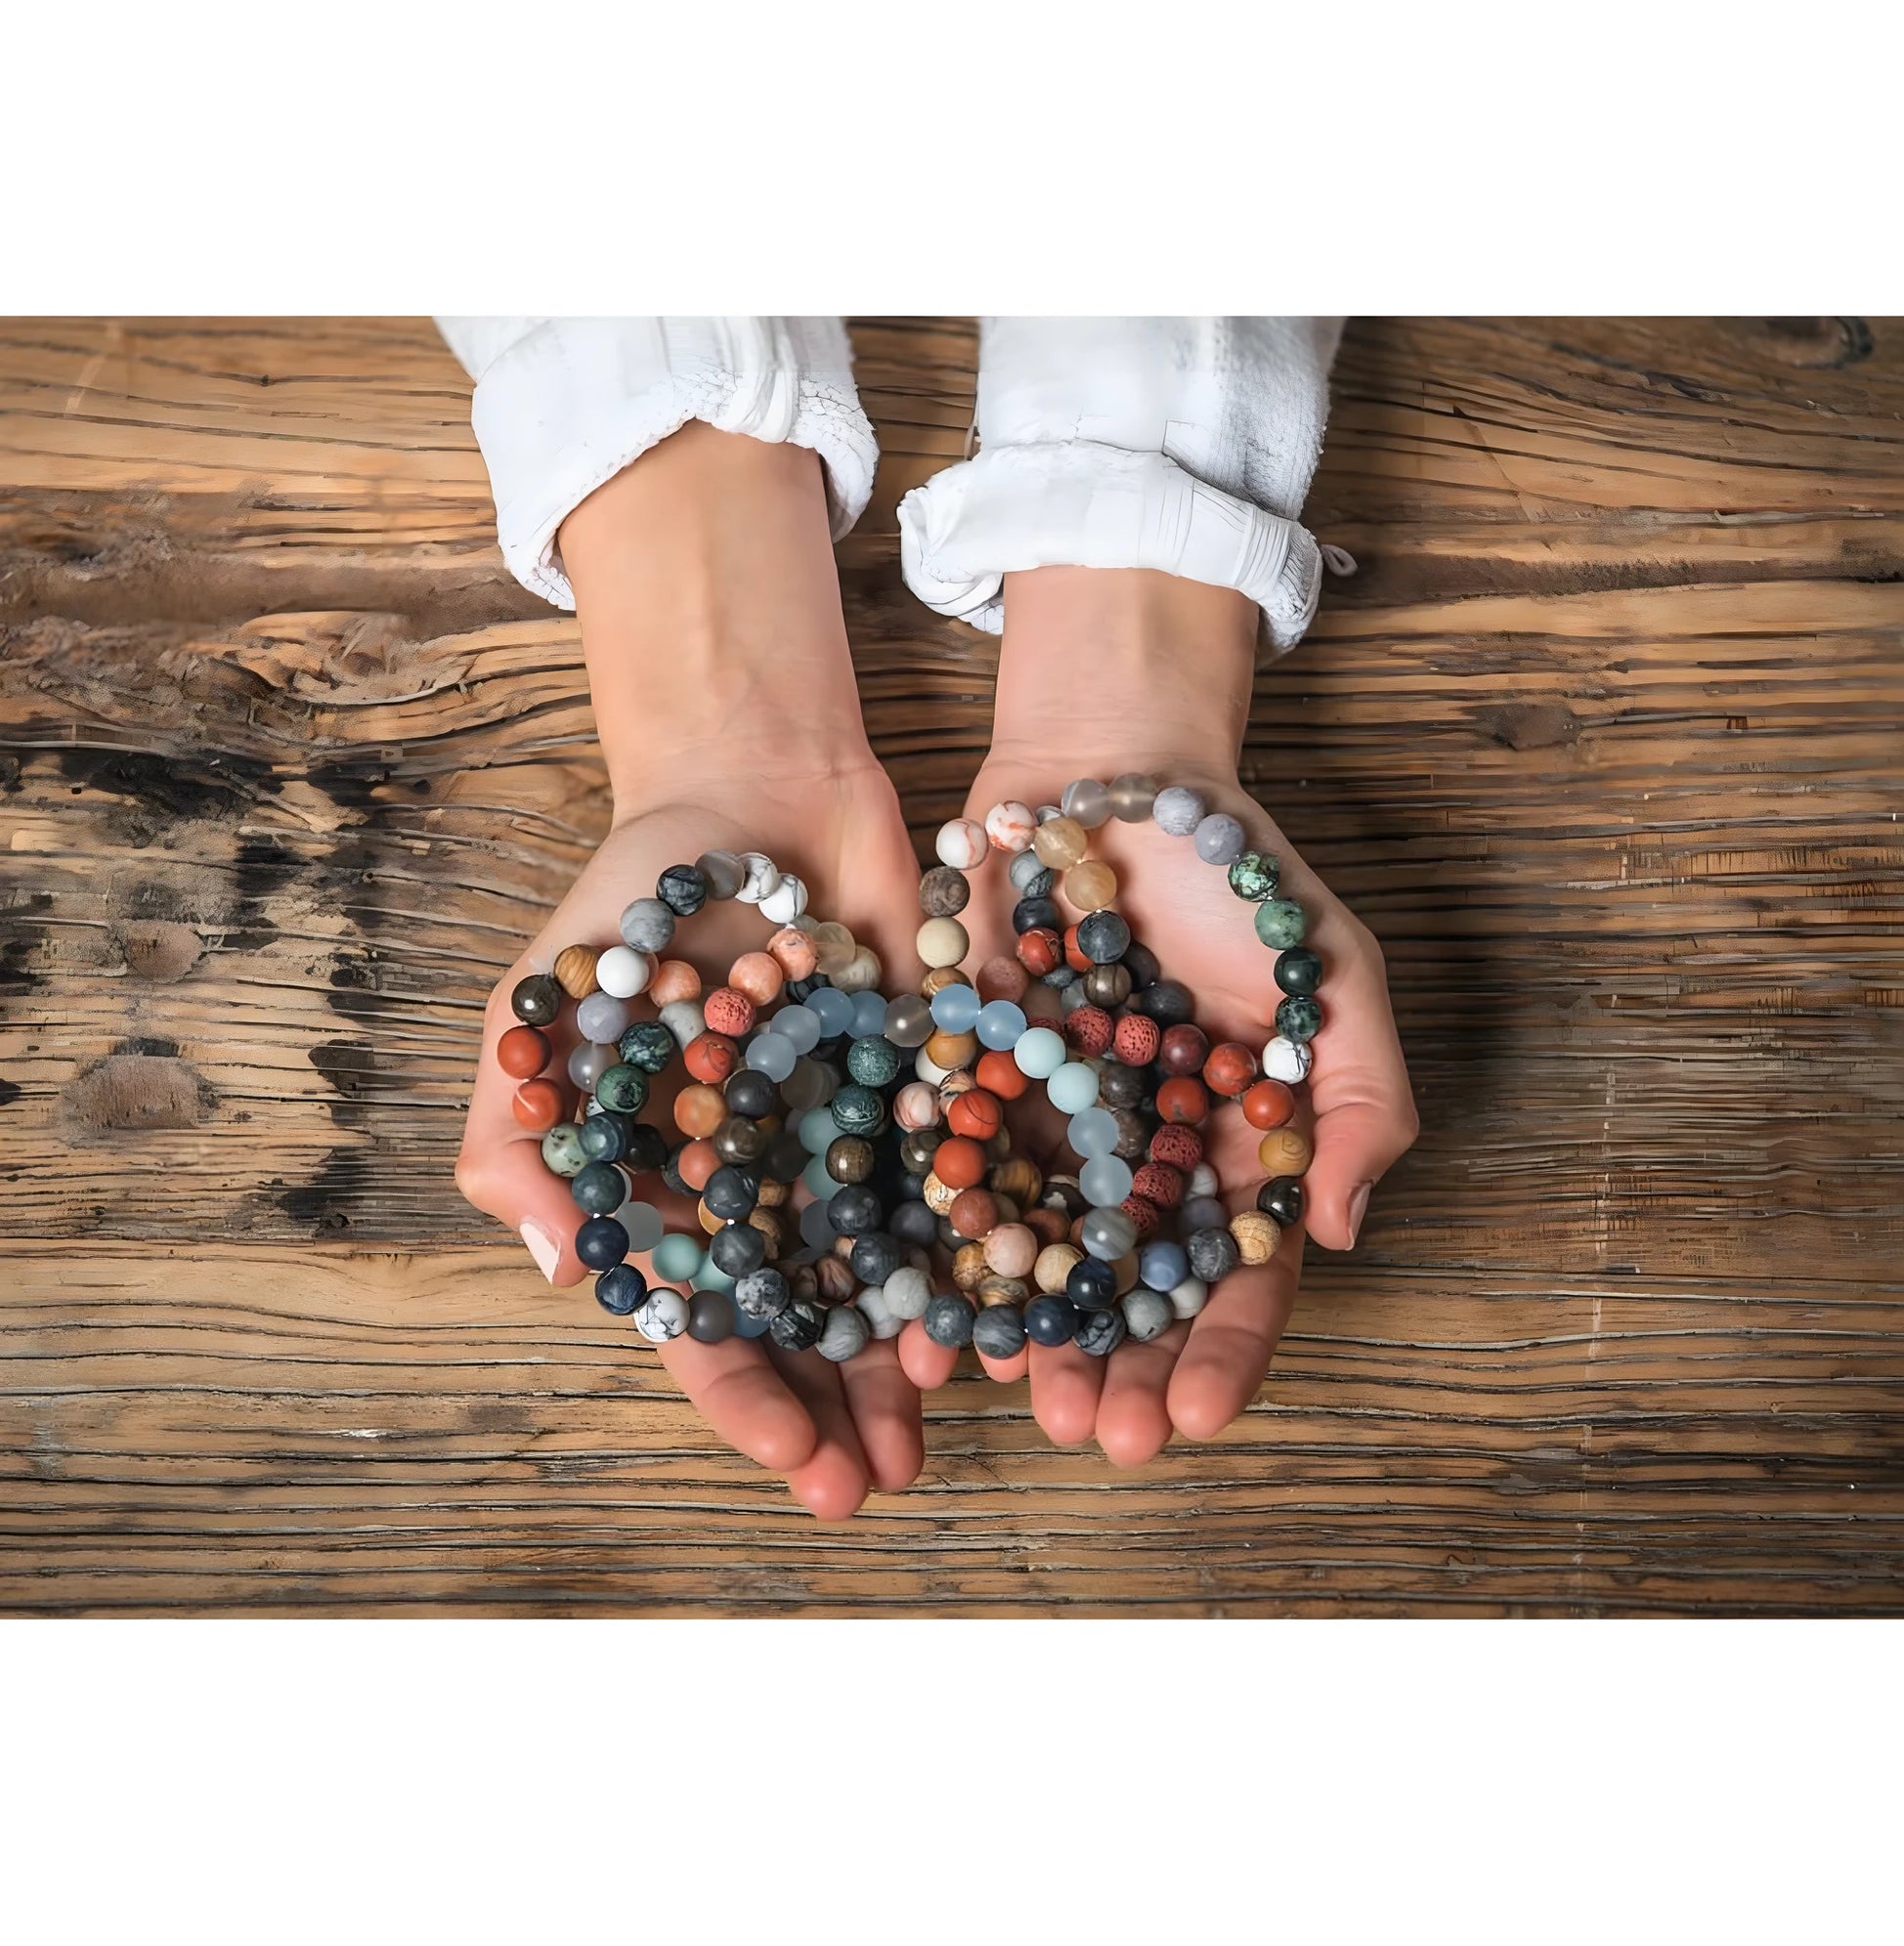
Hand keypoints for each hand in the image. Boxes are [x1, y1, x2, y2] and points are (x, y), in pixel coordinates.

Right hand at [455, 424, 927, 1517]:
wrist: (752, 791)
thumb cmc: (630, 899)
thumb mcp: (544, 1007)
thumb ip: (526, 1133)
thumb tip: (566, 1270)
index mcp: (675, 1186)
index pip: (702, 1317)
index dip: (739, 1394)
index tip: (788, 1457)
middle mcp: (769, 1186)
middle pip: (802, 1323)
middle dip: (832, 1410)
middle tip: (873, 1488)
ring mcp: (853, 1146)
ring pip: (884, 1279)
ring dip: (906, 1362)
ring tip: (938, 1436)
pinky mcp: (930, 1095)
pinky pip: (956, 1193)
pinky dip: (973, 1254)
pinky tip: (1000, 1313)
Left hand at [897, 568, 1418, 1463]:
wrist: (1107, 772)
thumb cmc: (1236, 873)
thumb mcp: (1332, 973)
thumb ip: (1360, 1100)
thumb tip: (1338, 1235)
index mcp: (1231, 1148)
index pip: (1238, 1274)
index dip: (1225, 1349)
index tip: (1202, 1414)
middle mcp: (1136, 1160)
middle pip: (1131, 1289)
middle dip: (1121, 1367)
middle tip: (1100, 1433)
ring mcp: (1044, 1132)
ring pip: (1034, 1258)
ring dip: (1026, 1334)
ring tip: (1016, 1395)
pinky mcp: (958, 1091)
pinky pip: (945, 1186)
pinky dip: (934, 1252)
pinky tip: (921, 1318)